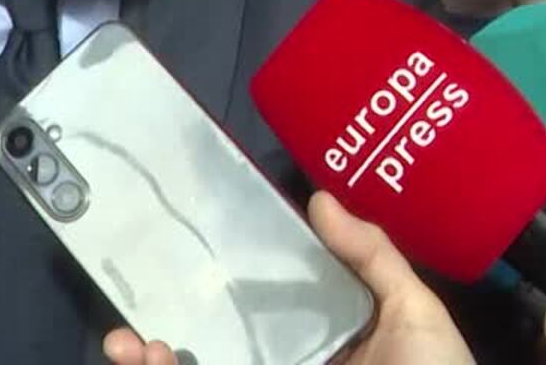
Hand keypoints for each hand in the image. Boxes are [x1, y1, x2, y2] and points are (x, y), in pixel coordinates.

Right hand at [103, 192, 472, 364]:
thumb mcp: (415, 313)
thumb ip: (371, 257)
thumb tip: (319, 197)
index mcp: (320, 348)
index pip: (256, 320)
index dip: (213, 297)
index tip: (176, 267)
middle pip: (214, 353)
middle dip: (162, 342)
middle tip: (130, 321)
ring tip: (131, 345)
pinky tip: (153, 361)